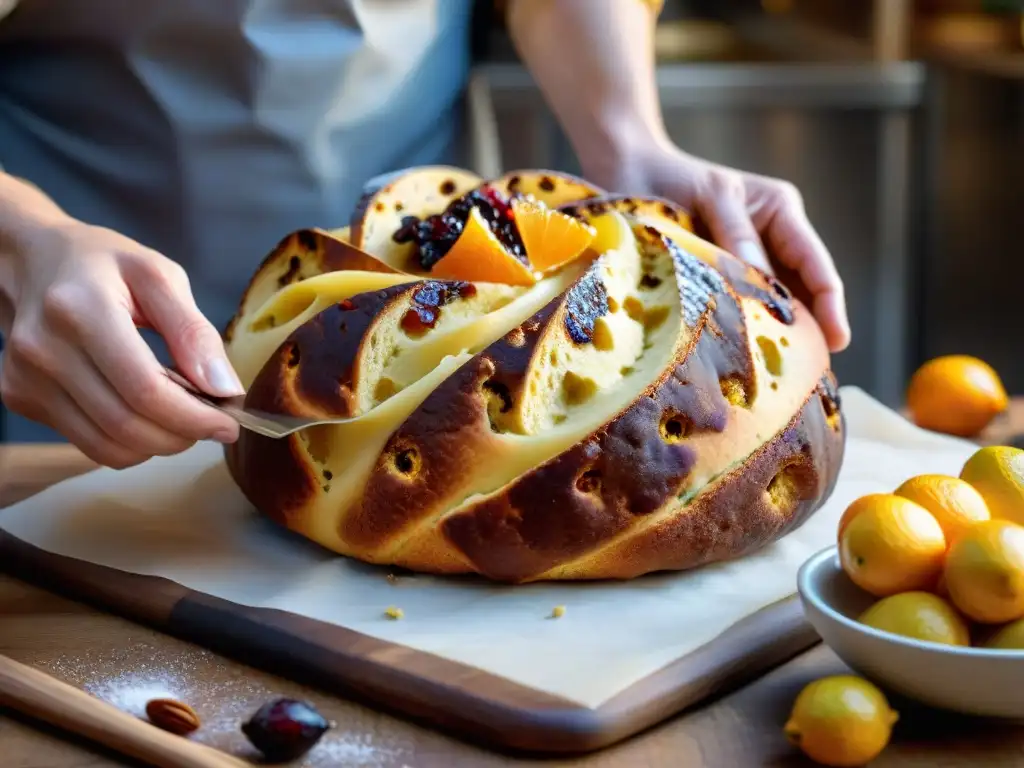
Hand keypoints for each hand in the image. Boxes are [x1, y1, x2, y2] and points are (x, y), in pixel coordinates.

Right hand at [0, 221, 242, 467]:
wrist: (31, 261)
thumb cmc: (102, 264)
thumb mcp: (158, 277)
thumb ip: (193, 332)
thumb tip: (224, 388)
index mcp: (81, 309)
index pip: (146, 391)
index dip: (194, 418)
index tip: (229, 423)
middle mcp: (44, 349)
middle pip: (126, 426)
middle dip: (182, 436)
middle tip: (210, 423)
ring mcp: (27, 377)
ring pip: (107, 447)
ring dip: (157, 445)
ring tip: (180, 417)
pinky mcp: (21, 396)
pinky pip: (88, 443)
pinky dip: (128, 442)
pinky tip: (145, 413)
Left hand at [588, 144, 850, 353]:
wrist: (626, 170)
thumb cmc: (671, 174)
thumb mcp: (713, 196)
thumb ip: (737, 233)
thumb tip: (761, 278)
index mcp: (781, 214)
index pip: (816, 266)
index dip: (830, 306)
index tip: (836, 341)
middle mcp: (767, 243)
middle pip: (796, 295)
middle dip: (802, 331)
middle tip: (805, 374)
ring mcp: (738, 266)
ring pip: (762, 308)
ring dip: (765, 337)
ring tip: (775, 375)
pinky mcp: (708, 282)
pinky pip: (728, 311)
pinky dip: (733, 332)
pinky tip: (732, 359)